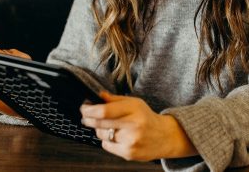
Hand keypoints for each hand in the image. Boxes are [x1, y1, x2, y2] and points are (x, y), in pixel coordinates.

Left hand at [80, 91, 196, 160]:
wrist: (164, 137)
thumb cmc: (146, 118)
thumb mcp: (134, 103)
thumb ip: (115, 99)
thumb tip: (98, 96)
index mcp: (134, 110)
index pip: (105, 111)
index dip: (89, 110)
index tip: (83, 108)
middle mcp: (133, 126)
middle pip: (100, 123)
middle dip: (88, 119)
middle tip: (86, 116)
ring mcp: (131, 141)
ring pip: (101, 135)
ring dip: (99, 129)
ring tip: (108, 126)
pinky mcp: (129, 153)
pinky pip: (107, 146)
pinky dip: (107, 140)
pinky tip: (116, 136)